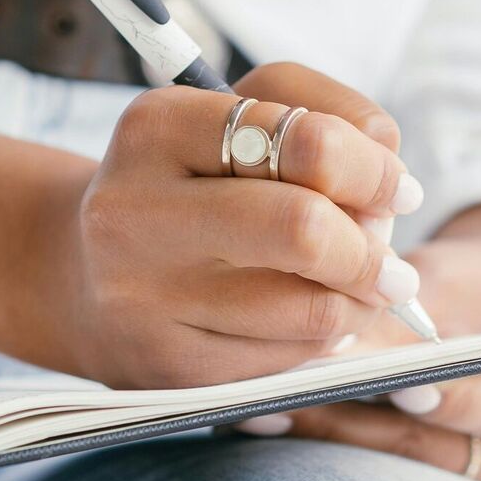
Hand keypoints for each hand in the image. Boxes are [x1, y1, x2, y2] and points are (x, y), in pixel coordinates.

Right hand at [44, 62, 425, 388]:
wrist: (82, 273)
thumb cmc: (188, 183)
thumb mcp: (239, 116)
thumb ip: (327, 116)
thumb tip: (396, 191)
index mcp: (156, 127)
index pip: (307, 140)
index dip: (376, 170)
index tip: (397, 190)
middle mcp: (134, 210)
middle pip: (304, 230)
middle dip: (372, 249)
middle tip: (389, 258)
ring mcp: (143, 295)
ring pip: (310, 309)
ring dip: (358, 301)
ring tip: (351, 285)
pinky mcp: (166, 364)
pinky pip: (288, 361)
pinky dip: (319, 340)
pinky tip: (300, 319)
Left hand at [256, 205, 480, 480]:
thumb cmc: (474, 286)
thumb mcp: (455, 285)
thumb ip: (418, 320)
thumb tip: (352, 352)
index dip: (454, 399)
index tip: (403, 383)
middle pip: (438, 453)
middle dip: (361, 423)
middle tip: (298, 395)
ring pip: (394, 472)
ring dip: (328, 439)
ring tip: (266, 407)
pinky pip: (371, 477)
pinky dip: (322, 446)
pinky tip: (268, 420)